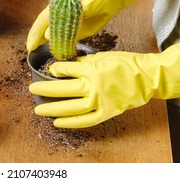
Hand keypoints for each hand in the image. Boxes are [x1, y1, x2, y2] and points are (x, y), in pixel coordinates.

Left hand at [29, 34, 179, 127]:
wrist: (147, 77)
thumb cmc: (125, 63)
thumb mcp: (101, 56)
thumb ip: (82, 63)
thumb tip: (63, 68)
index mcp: (92, 69)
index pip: (66, 70)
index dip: (55, 71)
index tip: (49, 71)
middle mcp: (94, 86)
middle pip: (63, 90)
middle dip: (45, 90)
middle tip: (31, 90)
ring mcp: (100, 101)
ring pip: (71, 108)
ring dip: (53, 109)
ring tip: (39, 110)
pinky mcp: (107, 112)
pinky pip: (85, 120)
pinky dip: (71, 123)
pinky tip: (57, 122)